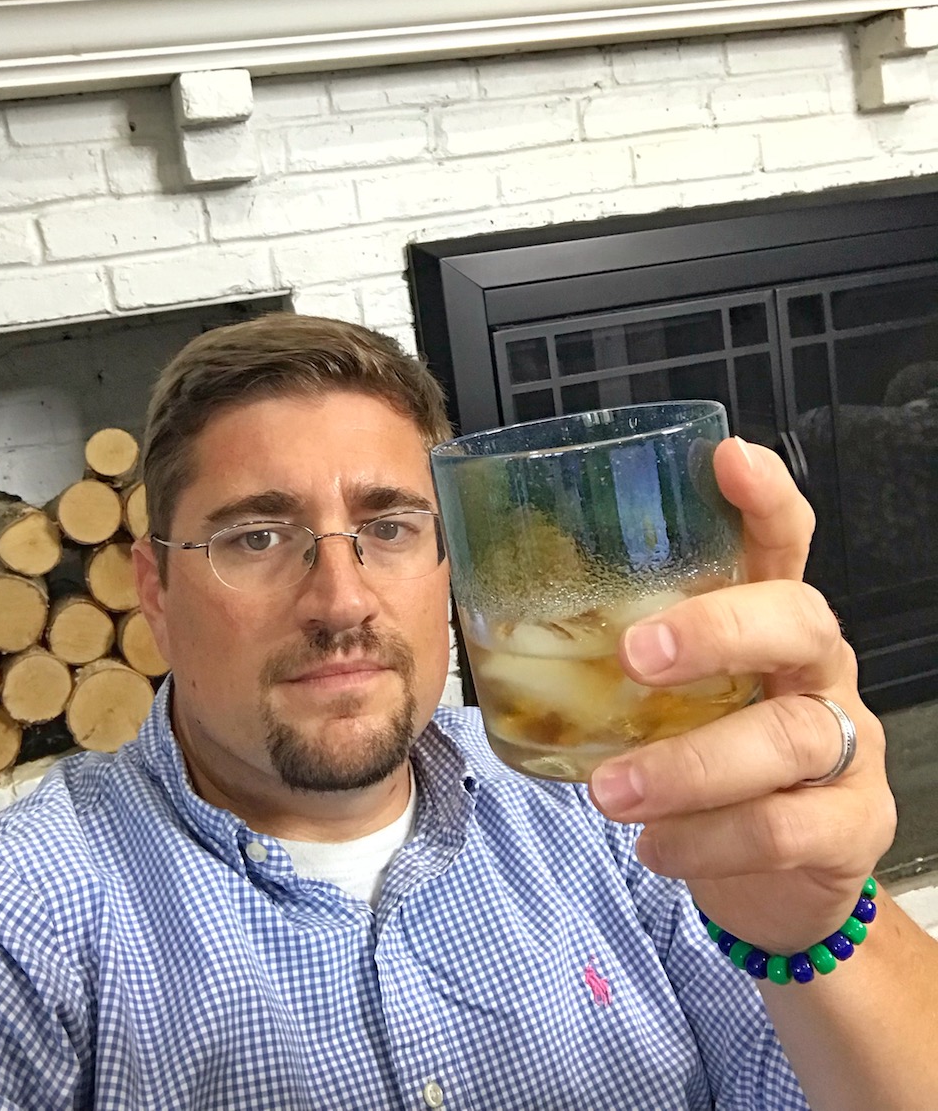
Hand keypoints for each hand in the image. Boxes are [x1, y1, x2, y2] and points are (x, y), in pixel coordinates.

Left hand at [588, 437, 895, 954]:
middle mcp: (815, 668)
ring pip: (786, 735)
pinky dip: (709, 838)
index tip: (727, 458)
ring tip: (612, 791)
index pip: (782, 540)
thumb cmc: (703, 756)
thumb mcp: (667, 695)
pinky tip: (657, 844)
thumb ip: (614, 653)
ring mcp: (844, 743)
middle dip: (716, 630)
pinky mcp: (849, 823)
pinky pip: (786, 827)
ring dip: (689, 764)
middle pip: (798, 619)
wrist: (771, 879)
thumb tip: (489, 606)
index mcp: (768, 620)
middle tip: (635, 657)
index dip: (764, 497)